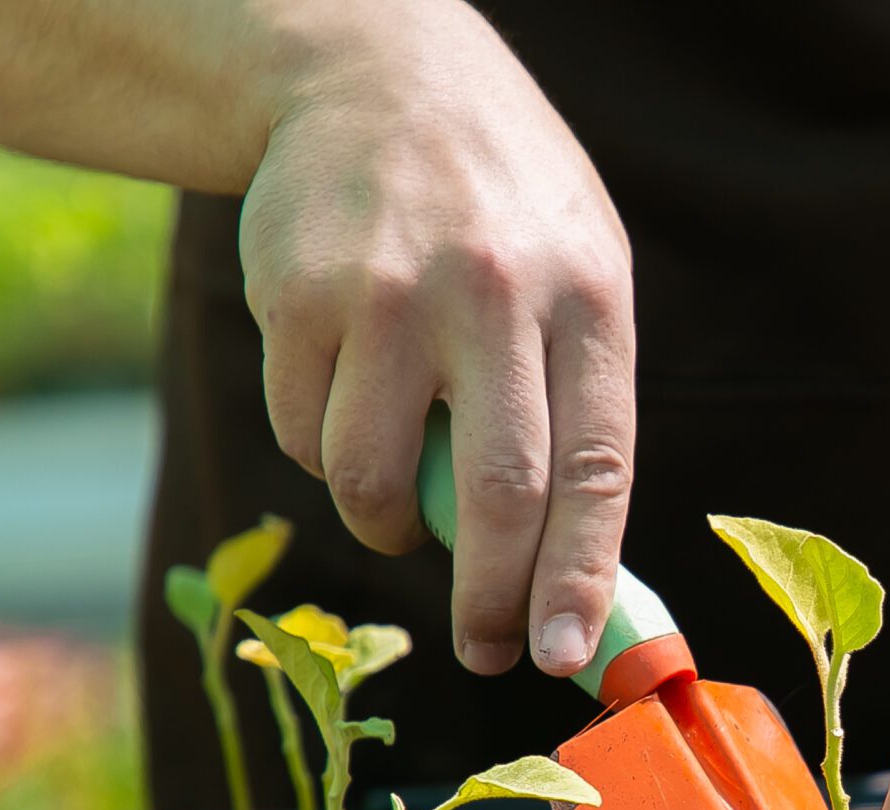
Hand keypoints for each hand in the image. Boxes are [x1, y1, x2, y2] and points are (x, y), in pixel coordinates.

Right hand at [238, 0, 634, 678]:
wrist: (373, 72)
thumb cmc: (499, 211)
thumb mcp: (576, 277)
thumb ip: (577, 412)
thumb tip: (569, 584)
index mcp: (584, 297)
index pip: (595, 469)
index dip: (579, 577)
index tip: (564, 656)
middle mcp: (491, 293)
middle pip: (495, 495)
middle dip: (488, 600)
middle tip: (483, 651)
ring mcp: (386, 293)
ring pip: (374, 482)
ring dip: (384, 524)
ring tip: (397, 491)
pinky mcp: (295, 297)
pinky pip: (302, 437)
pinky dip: (321, 451)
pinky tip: (343, 391)